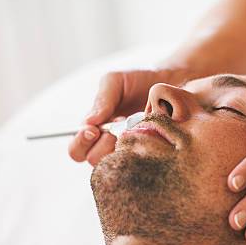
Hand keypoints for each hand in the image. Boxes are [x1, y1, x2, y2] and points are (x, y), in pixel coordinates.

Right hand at [68, 68, 196, 165]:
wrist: (169, 79)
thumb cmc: (138, 79)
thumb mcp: (115, 82)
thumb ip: (102, 100)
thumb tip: (89, 123)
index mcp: (94, 128)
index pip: (76, 150)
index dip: (81, 143)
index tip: (94, 130)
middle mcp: (109, 143)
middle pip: (94, 161)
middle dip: (103, 145)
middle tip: (118, 126)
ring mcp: (129, 149)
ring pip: (117, 165)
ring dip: (123, 147)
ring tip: (135, 128)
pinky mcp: (149, 152)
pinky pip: (141, 162)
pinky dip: (143, 150)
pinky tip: (149, 134)